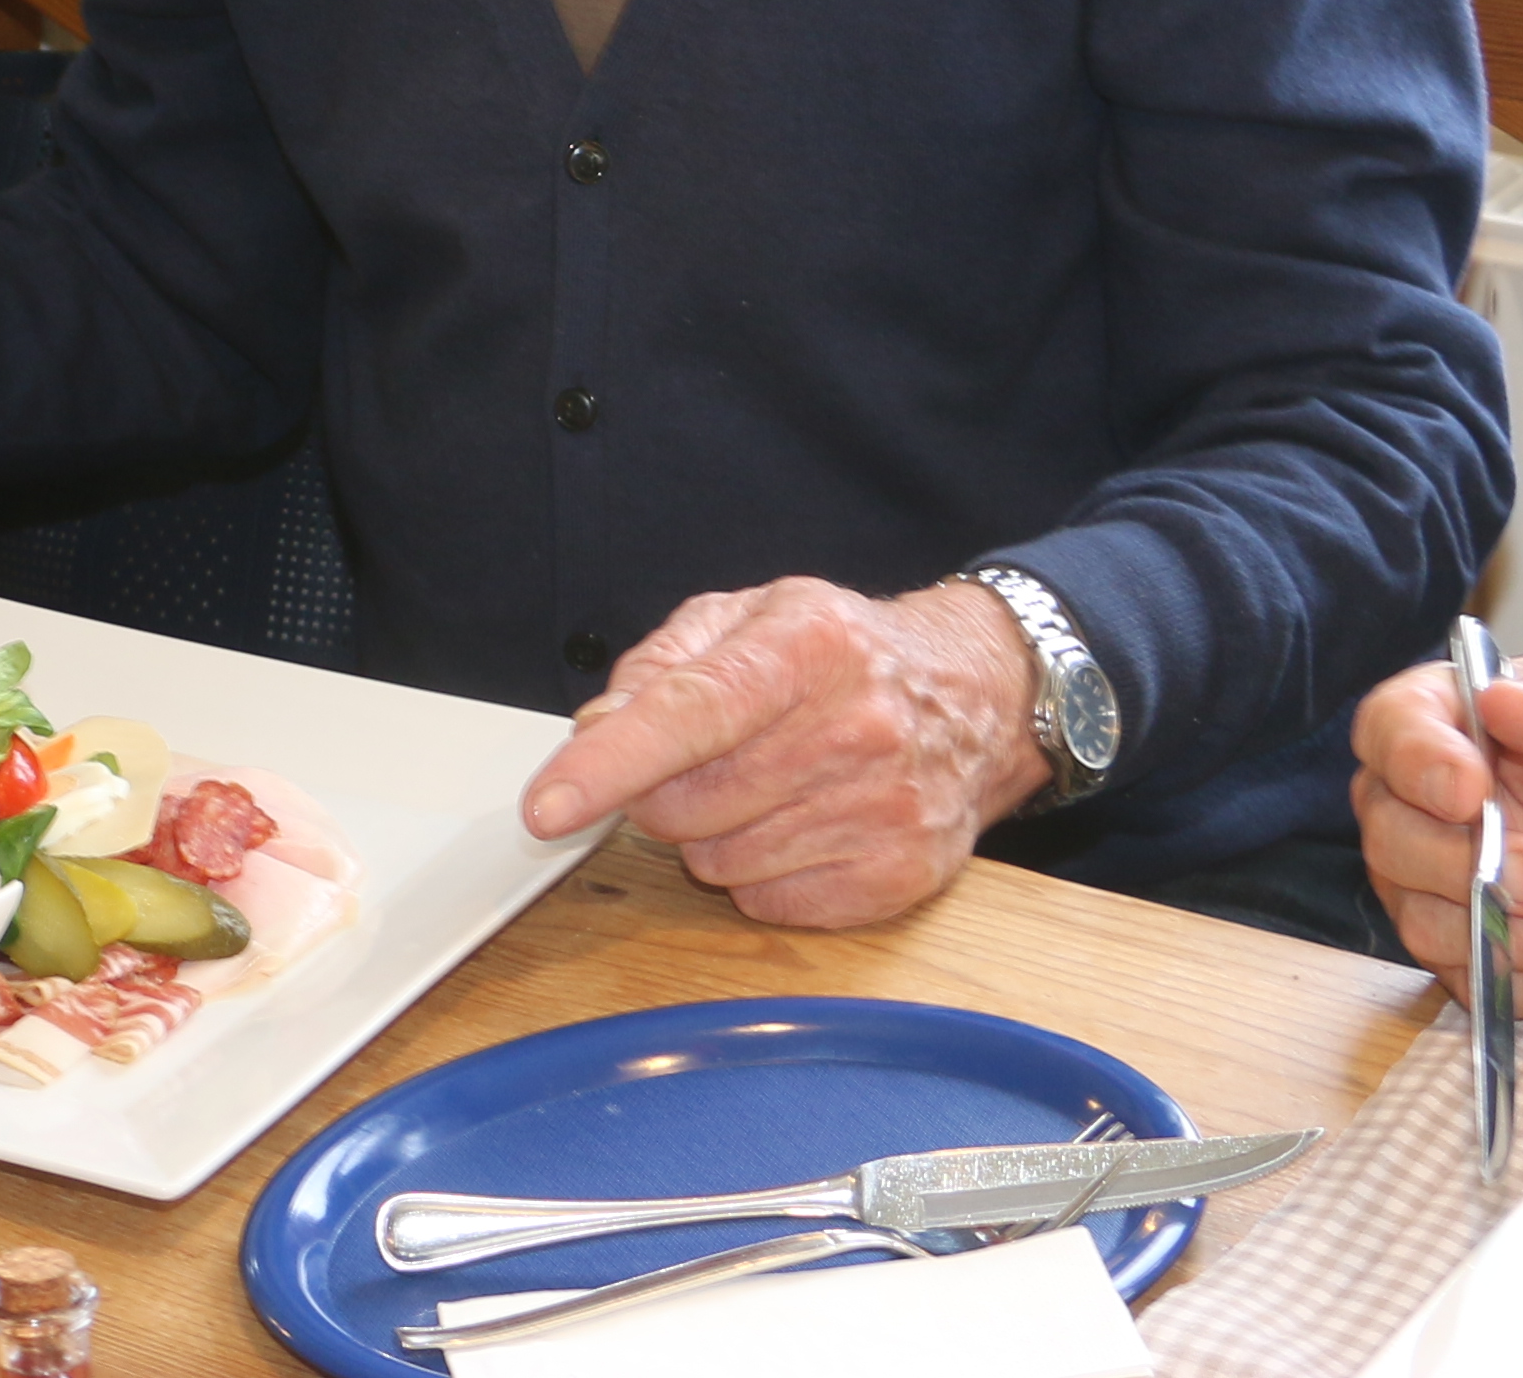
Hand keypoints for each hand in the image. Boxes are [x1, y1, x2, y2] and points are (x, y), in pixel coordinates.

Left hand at [518, 574, 1047, 925]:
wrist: (976, 698)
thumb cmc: (842, 654)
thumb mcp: (750, 616)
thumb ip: (661, 665)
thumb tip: (595, 730)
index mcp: (809, 644)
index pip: (691, 713)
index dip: (609, 764)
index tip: (547, 807)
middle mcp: (857, 726)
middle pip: (689, 802)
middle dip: (663, 791)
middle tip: (705, 759)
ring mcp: (885, 809)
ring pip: (719, 862)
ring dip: (714, 834)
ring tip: (769, 785)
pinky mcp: (899, 876)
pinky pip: (768, 906)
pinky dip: (760, 876)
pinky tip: (801, 825)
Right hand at [1350, 635, 1522, 1014]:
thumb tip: (1503, 701)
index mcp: (1440, 720)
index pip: (1390, 732)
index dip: (1418, 765)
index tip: (1470, 792)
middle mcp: (1418, 805)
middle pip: (1393, 843)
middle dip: (1467, 868)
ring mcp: (1439, 887)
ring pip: (1432, 928)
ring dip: (1520, 940)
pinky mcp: (1478, 951)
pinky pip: (1483, 989)